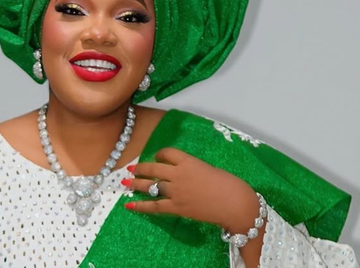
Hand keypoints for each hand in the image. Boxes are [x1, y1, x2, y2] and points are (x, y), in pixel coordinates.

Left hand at [122, 147, 260, 233]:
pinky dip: (140, 205)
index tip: (157, 157)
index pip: (167, 153)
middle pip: (154, 167)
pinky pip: (154, 206)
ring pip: (150, 185)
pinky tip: (129, 204)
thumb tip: (184, 175)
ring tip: (125, 182)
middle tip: (132, 169)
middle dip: (142, 168)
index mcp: (188, 161)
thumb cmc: (228, 184)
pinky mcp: (176, 207)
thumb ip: (193, 170)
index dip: (160, 154)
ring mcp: (175, 191)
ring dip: (136, 184)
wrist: (234, 202)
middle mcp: (178, 174)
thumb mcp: (209, 169)